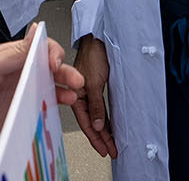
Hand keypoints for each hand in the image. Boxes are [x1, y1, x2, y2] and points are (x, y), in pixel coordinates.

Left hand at [0, 27, 84, 163]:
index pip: (38, 49)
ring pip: (45, 90)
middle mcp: (13, 76)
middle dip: (64, 72)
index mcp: (7, 57)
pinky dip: (50, 111)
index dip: (52, 53)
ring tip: (72, 94)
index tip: (56, 62)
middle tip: (74, 80)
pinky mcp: (13, 118)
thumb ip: (17, 52)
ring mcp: (14, 97)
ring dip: (61, 90)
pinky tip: (57, 109)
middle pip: (46, 70)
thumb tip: (38, 32)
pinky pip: (37, 113)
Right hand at [72, 34, 116, 158]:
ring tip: (112, 143)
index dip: (96, 138)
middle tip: (112, 149)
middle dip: (102, 138)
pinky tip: (110, 126)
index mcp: (75, 96)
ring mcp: (88, 93)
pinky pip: (100, 109)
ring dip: (105, 130)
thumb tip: (99, 125)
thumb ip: (96, 105)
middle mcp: (81, 97)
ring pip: (97, 117)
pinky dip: (105, 119)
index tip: (105, 149)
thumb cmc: (92, 55)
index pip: (87, 123)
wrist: (97, 39)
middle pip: (92, 123)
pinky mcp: (96, 89)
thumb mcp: (94, 83)